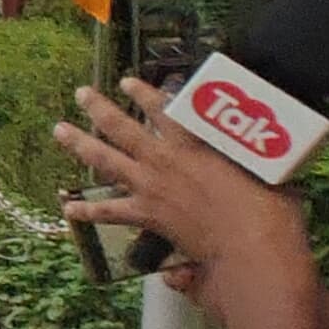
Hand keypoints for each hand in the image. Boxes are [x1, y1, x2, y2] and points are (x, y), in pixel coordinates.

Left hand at [55, 77, 314, 304]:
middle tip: (80, 93)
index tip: (127, 82)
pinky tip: (68, 208)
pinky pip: (109, 212)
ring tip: (59, 130)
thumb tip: (260, 154)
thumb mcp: (265, 171)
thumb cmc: (269, 208)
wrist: (251, 247)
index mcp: (193, 142)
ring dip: (79, 144)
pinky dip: (87, 211)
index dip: (143, 93)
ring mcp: (150, 187)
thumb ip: (249, 159)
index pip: (162, 109)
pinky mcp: (147, 216)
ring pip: (105, 160)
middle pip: (121, 127)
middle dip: (99, 108)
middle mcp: (163, 159)